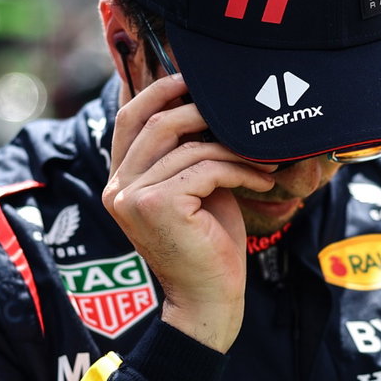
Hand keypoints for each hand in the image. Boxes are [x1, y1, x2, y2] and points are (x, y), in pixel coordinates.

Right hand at [103, 73, 276, 351]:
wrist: (208, 301)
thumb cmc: (208, 246)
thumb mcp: (195, 190)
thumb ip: (187, 153)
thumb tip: (205, 103)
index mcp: (120, 181)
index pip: (129, 118)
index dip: (159, 90)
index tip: (192, 78)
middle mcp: (117, 188)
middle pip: (156, 122)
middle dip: (202, 111)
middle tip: (242, 114)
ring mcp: (132, 197)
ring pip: (187, 146)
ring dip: (233, 148)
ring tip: (263, 158)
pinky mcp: (157, 206)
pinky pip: (205, 168)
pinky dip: (239, 170)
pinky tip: (261, 181)